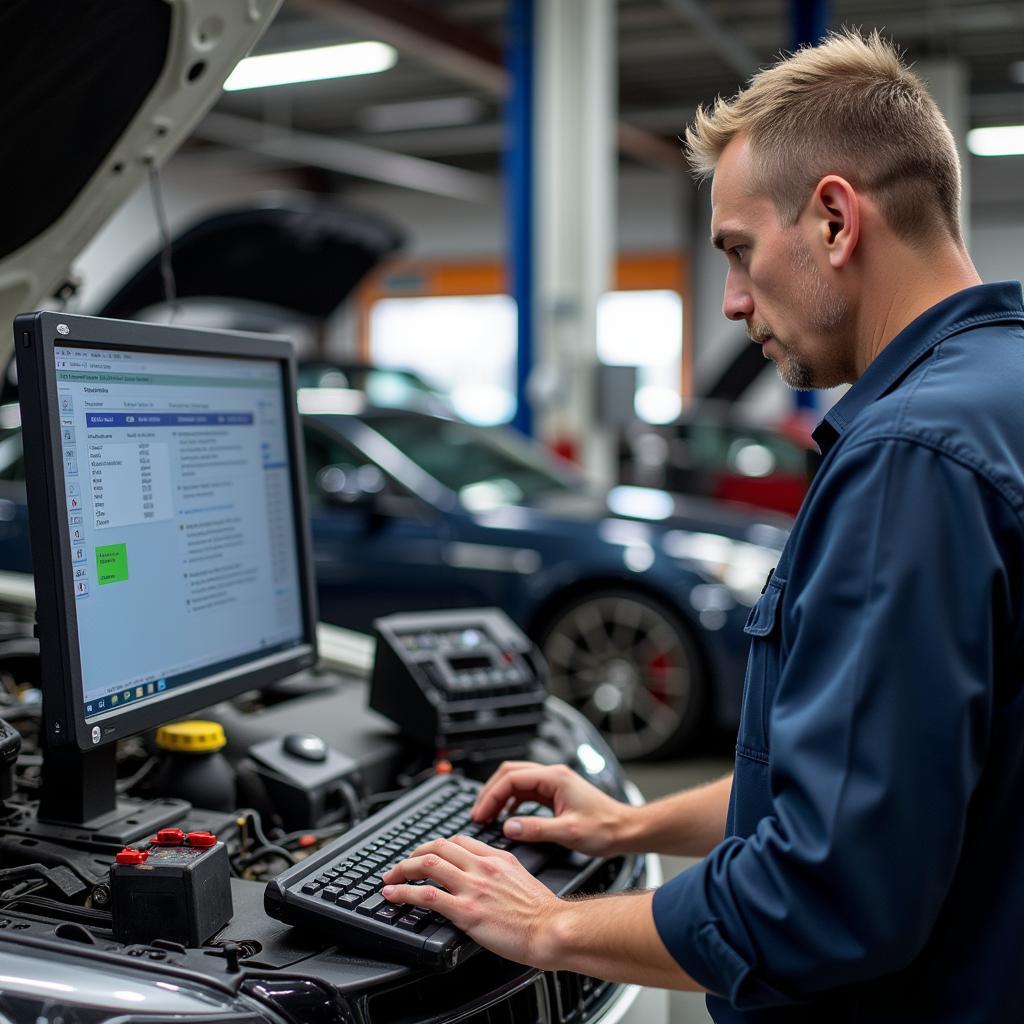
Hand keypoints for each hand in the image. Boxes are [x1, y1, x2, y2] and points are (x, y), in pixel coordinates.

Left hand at [381, 835, 562, 967]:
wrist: (551, 929)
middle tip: (401, 865)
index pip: (458, 840)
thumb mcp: (522, 877)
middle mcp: (482, 866)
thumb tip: (486, 877)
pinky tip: (394, 896)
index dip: (436, 846)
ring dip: (402, 870)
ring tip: (390, 878)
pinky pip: (427, 896)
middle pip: (438, 846)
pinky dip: (404, 893)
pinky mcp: (466, 910)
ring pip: (428, 864)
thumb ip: (500, 871)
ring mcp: (473, 886)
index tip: (426, 855)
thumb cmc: (542, 911)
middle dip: (414, 854)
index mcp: (496, 857)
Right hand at [471, 761, 634, 856]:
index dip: (492, 795)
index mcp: (554, 778)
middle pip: (510, 774)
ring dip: (500, 796)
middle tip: (478, 814)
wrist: (626, 830)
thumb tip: (507, 827)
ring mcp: (554, 784)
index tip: (480, 814)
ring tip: (488, 816)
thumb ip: (535, 829)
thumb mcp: (568, 832)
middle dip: (491, 792)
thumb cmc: (605, 829)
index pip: (512, 778)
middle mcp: (553, 776)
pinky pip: (527, 792)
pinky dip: (512, 802)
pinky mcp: (556, 794)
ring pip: (517, 781)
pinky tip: (508, 817)